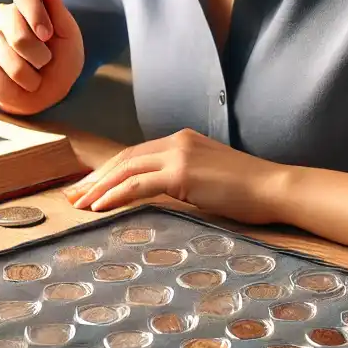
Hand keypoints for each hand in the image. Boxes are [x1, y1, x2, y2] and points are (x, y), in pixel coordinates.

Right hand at [0, 0, 84, 114]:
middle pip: (16, 29)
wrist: (46, 93)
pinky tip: (16, 84)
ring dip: (29, 75)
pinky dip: (13, 87)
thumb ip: (59, 14)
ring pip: (9, 57)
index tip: (47, 35)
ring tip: (33, 76)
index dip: (34, 12)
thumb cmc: (60, 61)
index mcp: (26, 3)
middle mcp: (3, 14)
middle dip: (37, 54)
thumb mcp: (69, 39)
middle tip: (44, 61)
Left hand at [64, 128, 291, 225]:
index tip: (89, 188)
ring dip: (98, 188)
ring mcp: (179, 155)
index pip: (135, 155)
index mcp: (182, 140)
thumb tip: (162, 195)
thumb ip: (184, 179)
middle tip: (72, 197)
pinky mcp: (182, 174)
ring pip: (125, 169)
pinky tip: (99, 207)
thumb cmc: (249, 190)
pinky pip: (138, 185)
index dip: (109, 172)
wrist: (275, 187)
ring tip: (79, 206)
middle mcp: (177, 141)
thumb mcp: (210, 178)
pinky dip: (115, 195)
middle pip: (124, 158)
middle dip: (95, 179)